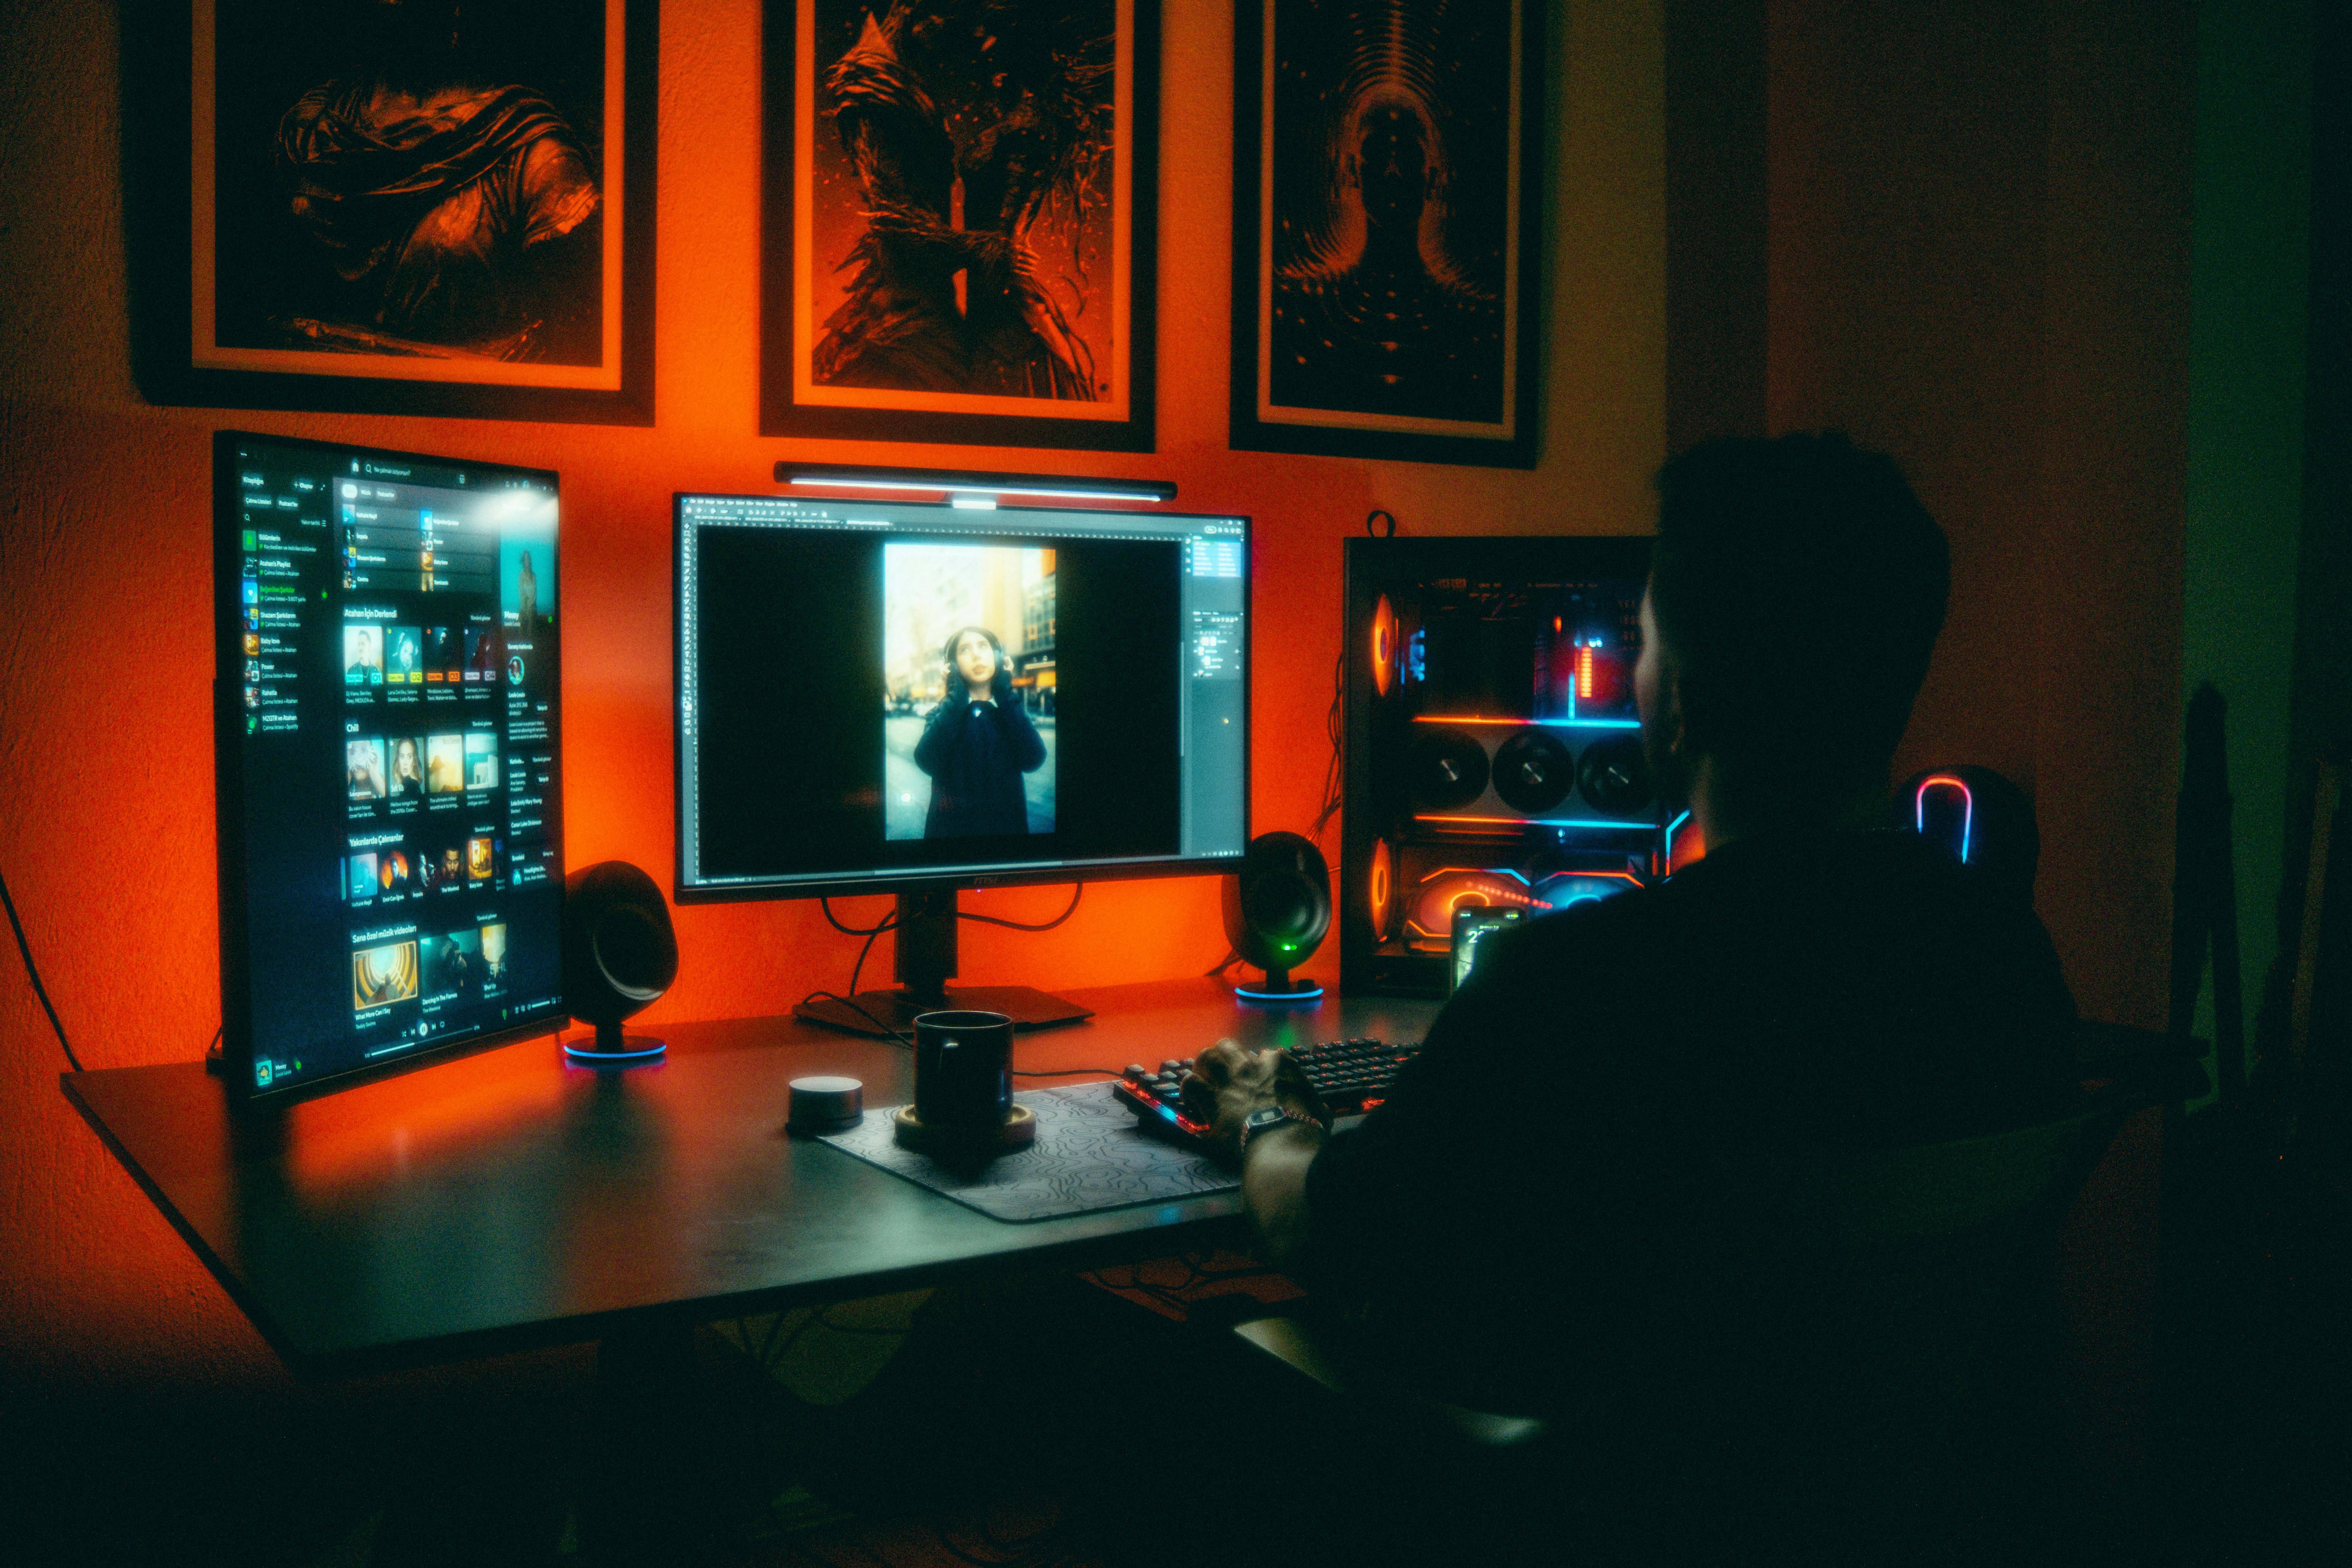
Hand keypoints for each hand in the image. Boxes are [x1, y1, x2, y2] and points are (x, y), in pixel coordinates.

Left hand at [1182, 1040, 1325, 1153]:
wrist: (1284, 1146)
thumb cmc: (1307, 1132)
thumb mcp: (1319, 1113)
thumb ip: (1314, 1106)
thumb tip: (1320, 1110)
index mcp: (1281, 1065)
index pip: (1265, 1056)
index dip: (1258, 1070)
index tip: (1258, 1084)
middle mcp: (1252, 1065)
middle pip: (1229, 1048)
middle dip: (1224, 1058)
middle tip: (1222, 1074)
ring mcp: (1230, 1080)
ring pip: (1207, 1057)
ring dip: (1202, 1067)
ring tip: (1202, 1079)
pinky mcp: (1213, 1099)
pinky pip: (1192, 1083)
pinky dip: (1189, 1089)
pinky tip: (1191, 1099)